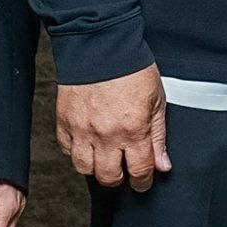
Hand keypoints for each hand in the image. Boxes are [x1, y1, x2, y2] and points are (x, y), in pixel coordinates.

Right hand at [57, 66, 171, 190]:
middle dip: (120, 178)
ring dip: (96, 168)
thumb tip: (162, 165)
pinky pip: (67, 150)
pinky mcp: (64, 122)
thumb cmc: (131, 68)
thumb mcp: (156, 100)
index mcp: (133, 130)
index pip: (139, 171)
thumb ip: (159, 136)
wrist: (100, 44)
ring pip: (84, 168)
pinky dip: (77, 152)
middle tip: (124, 171)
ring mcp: (82, 130)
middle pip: (109, 177)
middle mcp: (106, 135)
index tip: (143, 182)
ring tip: (104, 159)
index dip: (143, 181)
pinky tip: (87, 144)